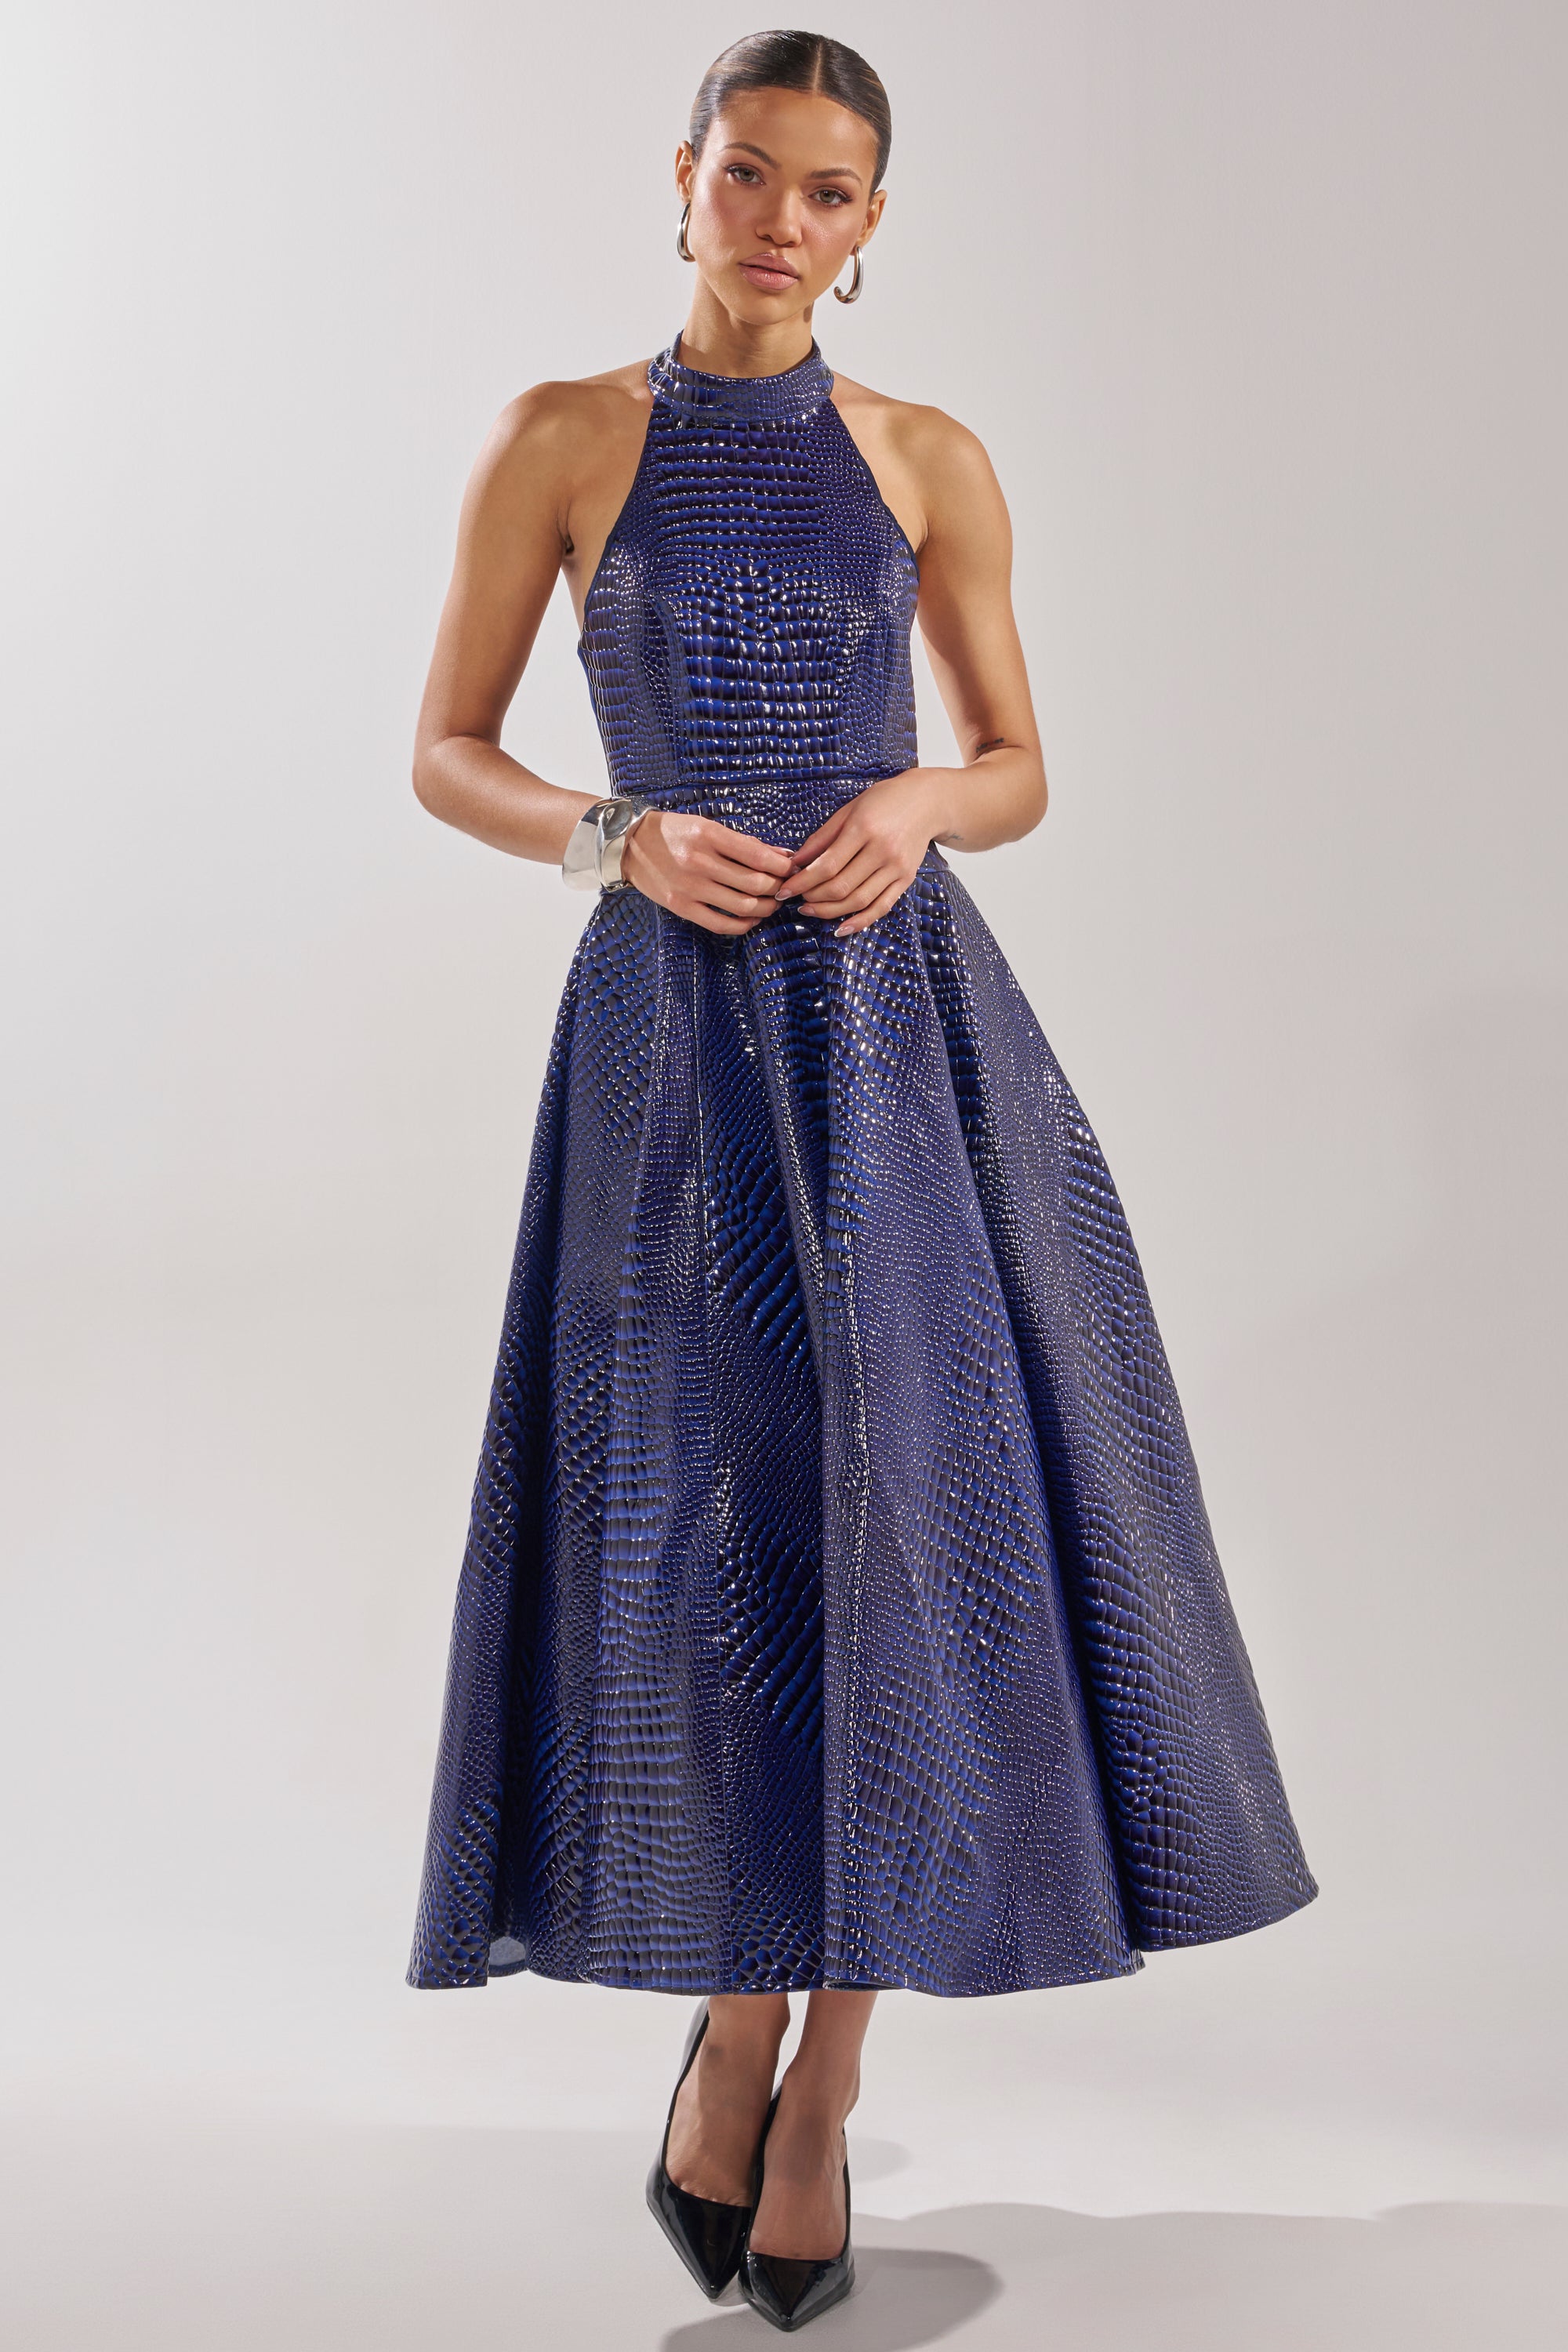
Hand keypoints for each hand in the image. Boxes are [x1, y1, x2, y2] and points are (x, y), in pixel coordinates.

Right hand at [622, 809, 794, 935]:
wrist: (630, 845)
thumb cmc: (673, 832)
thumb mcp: (707, 826)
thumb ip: (743, 842)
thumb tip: (781, 855)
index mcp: (708, 835)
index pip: (758, 856)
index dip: (782, 866)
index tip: (791, 868)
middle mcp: (700, 861)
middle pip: (755, 883)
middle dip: (778, 888)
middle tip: (784, 887)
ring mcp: (690, 887)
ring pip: (743, 906)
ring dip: (766, 908)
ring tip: (771, 903)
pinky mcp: (681, 907)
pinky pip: (721, 924)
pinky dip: (743, 925)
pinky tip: (751, 918)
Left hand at [774, 770, 953, 934]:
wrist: (926, 802)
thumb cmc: (883, 801)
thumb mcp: (848, 810)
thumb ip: (821, 838)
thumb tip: (794, 863)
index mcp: (863, 828)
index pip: (826, 865)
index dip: (802, 882)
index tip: (784, 890)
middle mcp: (882, 850)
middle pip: (841, 886)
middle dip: (813, 898)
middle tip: (796, 901)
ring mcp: (897, 867)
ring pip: (859, 900)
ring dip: (830, 911)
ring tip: (811, 911)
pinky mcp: (906, 879)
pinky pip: (881, 907)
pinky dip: (860, 921)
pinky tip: (841, 929)